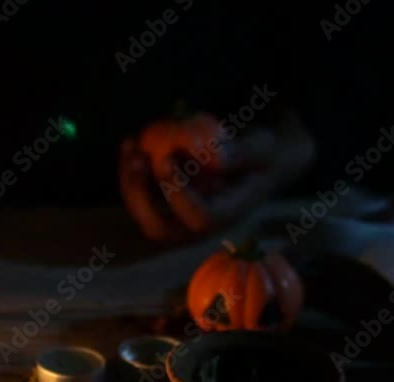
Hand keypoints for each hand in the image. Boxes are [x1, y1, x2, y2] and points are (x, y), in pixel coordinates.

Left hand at [120, 110, 314, 241]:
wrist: (257, 161)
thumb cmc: (263, 154)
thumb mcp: (262, 149)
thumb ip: (242, 154)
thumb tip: (217, 159)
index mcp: (224, 218)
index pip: (197, 218)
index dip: (177, 194)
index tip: (166, 159)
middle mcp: (196, 225)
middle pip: (159, 226)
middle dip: (140, 198)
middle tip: (138, 161)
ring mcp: (178, 216)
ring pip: (142, 211)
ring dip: (130, 182)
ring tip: (131, 147)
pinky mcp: (165, 202)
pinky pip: (140, 193)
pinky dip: (130, 171)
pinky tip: (130, 142)